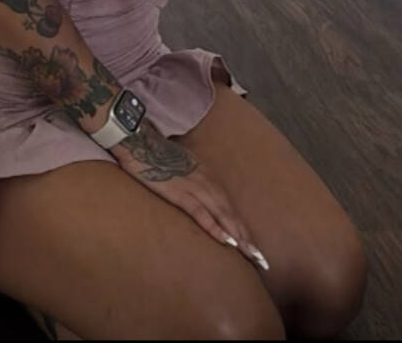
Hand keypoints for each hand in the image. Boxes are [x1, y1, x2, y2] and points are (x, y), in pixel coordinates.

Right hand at [109, 118, 269, 272]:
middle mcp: (206, 182)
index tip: (253, 246)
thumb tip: (198, 196)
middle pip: (231, 213)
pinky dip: (216, 227)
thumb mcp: (182, 167)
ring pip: (222, 215)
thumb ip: (193, 180)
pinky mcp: (180, 193)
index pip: (229, 206)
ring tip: (251, 255)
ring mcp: (195, 187)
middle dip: (247, 237)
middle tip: (262, 260)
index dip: (241, 227)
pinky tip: (227, 241)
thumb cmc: (156, 155)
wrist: (139, 141)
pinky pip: (201, 213)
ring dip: (238, 236)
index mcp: (207, 176)